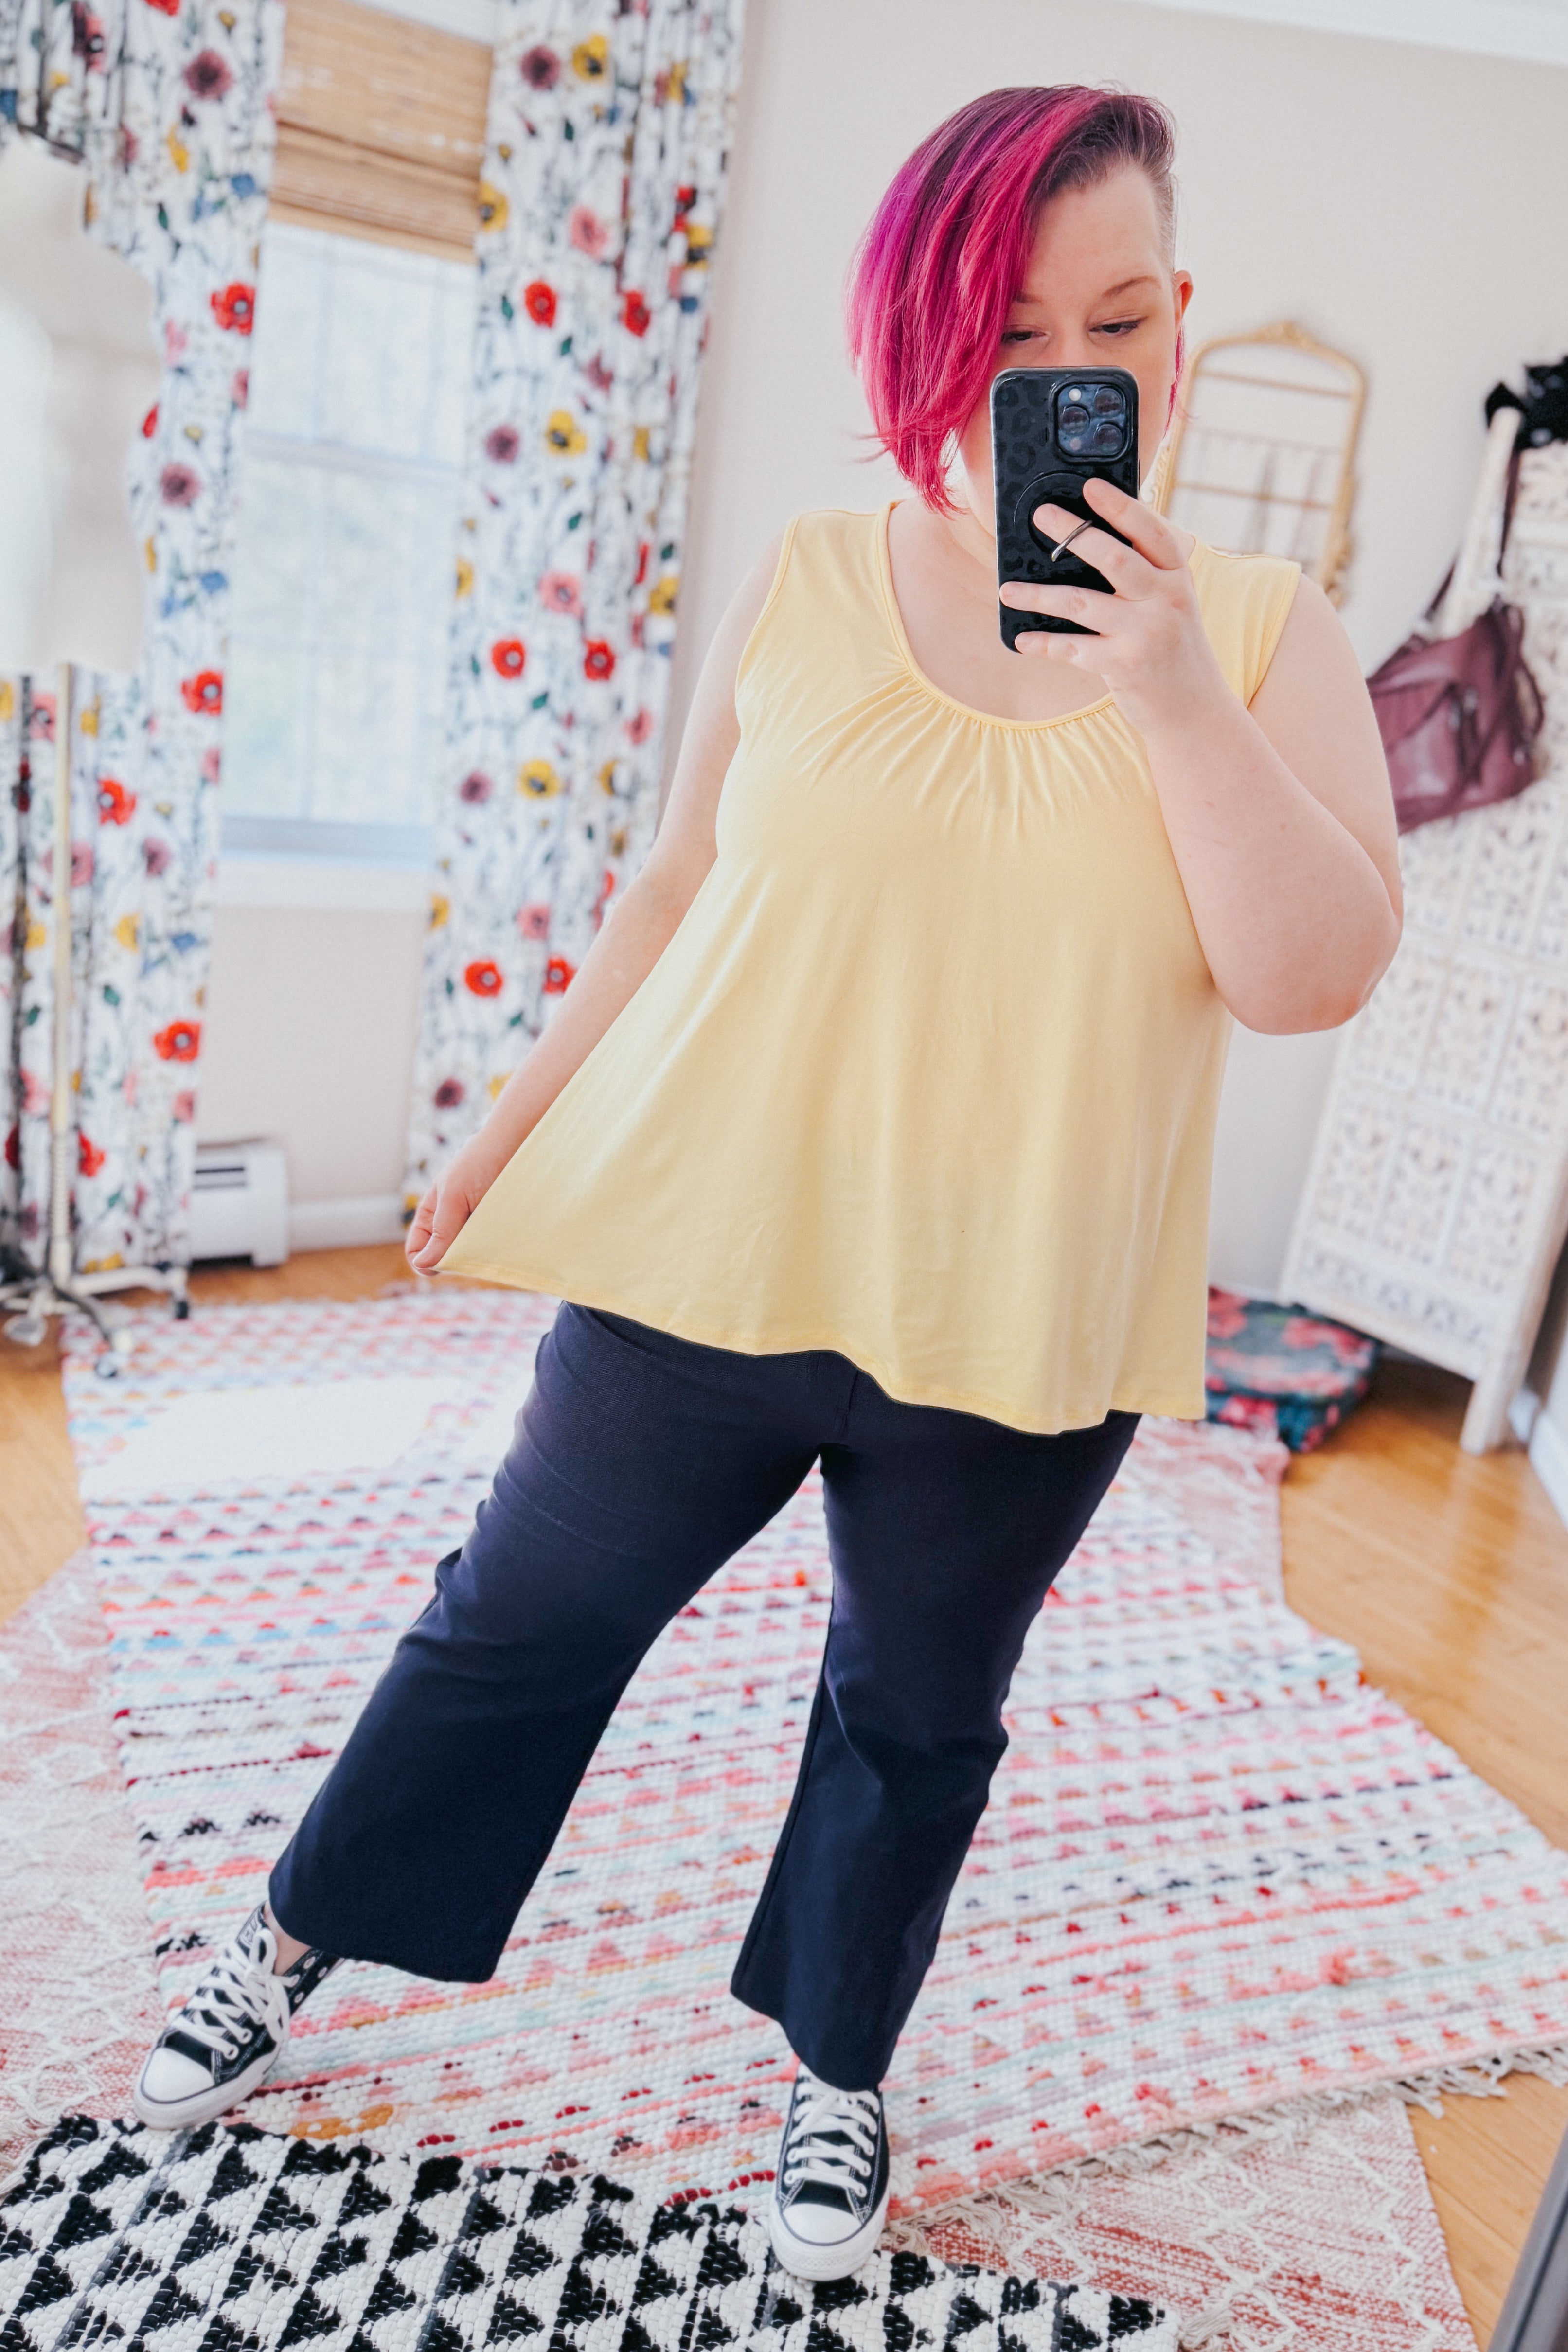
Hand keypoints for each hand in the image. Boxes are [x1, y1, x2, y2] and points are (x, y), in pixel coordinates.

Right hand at [406, 1142, 497, 1273]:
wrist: (520, 1143)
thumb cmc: (481, 1163)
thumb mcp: (454, 1197)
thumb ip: (441, 1232)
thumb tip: (422, 1265)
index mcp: (431, 1215)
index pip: (417, 1252)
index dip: (425, 1262)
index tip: (447, 1261)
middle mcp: (451, 1224)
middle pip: (444, 1259)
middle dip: (456, 1260)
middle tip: (476, 1244)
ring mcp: (475, 1228)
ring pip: (469, 1258)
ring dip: (478, 1256)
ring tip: (493, 1236)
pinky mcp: (499, 1230)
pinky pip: (492, 1252)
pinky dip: (496, 1251)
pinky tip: (506, 1238)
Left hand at [1000, 477, 1225, 737]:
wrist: (1194, 709)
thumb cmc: (1172, 647)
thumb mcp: (1171, 602)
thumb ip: (1145, 572)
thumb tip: (1088, 538)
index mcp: (1178, 576)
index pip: (1151, 531)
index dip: (1121, 506)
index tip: (1090, 486)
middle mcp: (1166, 599)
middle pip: (1113, 557)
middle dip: (1072, 533)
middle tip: (1039, 516)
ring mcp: (1146, 633)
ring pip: (1080, 602)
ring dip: (1037, 594)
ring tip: (1006, 589)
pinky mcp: (1125, 665)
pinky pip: (1072, 648)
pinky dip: (1043, 643)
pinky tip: (1022, 638)